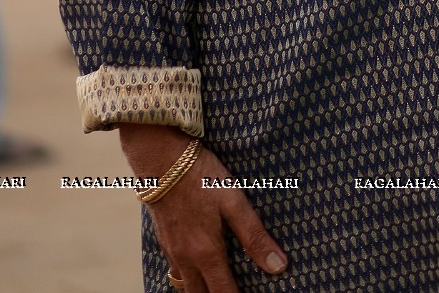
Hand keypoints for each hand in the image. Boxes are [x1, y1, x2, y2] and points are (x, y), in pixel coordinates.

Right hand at [119, 125, 287, 290]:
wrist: (160, 159)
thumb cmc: (201, 176)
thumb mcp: (233, 201)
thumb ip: (254, 235)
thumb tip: (278, 267)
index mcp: (207, 253)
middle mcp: (187, 259)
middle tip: (235, 291)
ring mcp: (172, 251)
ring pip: (187, 287)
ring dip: (203, 292)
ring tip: (219, 286)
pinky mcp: (164, 240)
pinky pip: (176, 272)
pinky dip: (188, 279)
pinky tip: (198, 269)